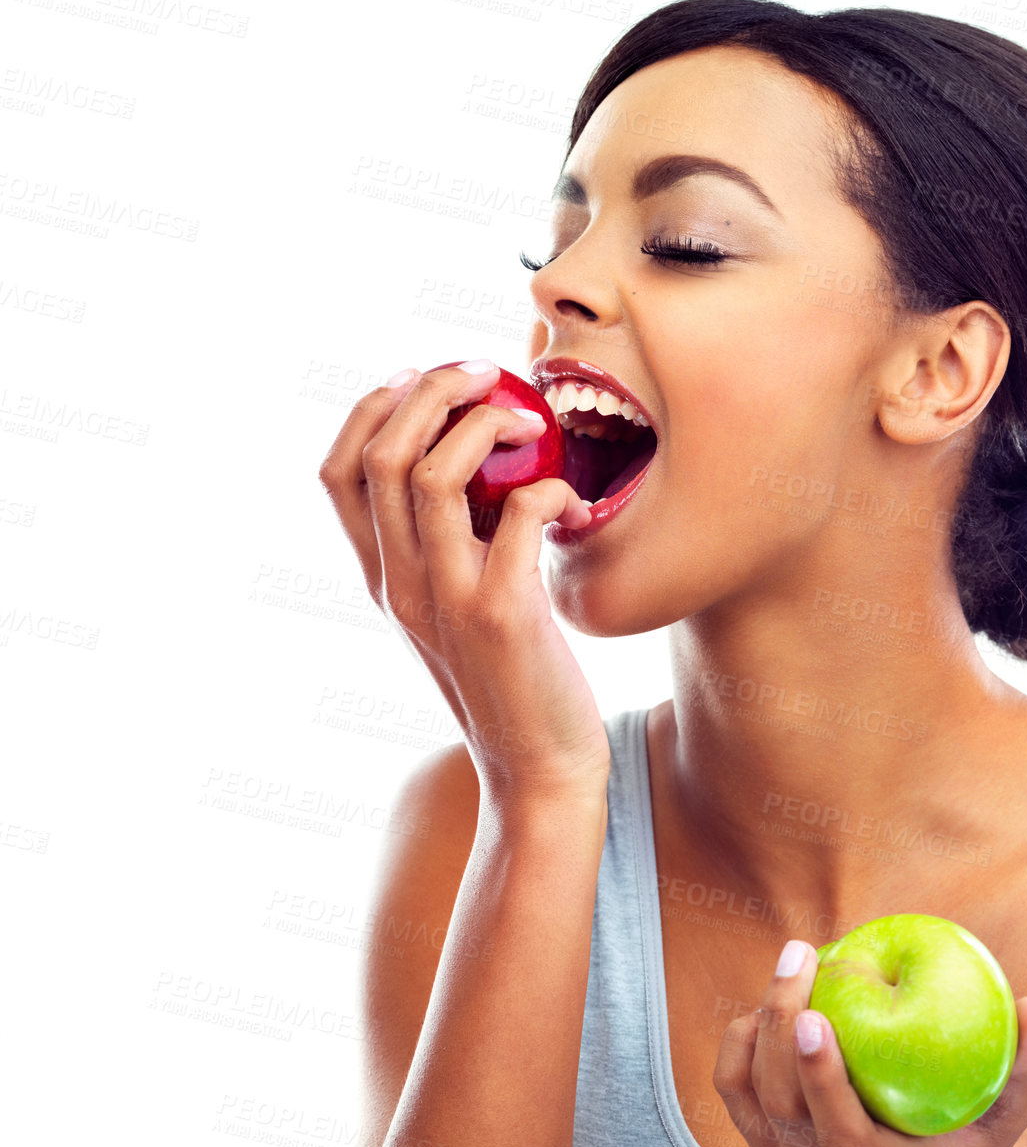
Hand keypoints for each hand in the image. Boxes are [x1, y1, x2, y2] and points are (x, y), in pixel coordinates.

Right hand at [317, 361, 609, 801]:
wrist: (537, 770)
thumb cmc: (510, 681)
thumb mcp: (456, 612)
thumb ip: (448, 551)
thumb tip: (476, 472)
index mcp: (382, 581)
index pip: (336, 472)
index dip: (370, 408)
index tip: (419, 377)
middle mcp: (399, 586)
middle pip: (382, 454)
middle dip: (431, 392)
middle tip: (485, 376)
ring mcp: (447, 599)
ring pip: (434, 474)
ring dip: (485, 426)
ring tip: (529, 424)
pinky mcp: (504, 614)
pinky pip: (517, 514)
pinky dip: (548, 488)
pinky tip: (570, 503)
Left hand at [713, 939, 1026, 1146]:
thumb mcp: (1010, 1120)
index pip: (841, 1136)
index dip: (820, 1078)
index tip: (815, 1015)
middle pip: (784, 1106)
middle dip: (780, 1025)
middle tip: (800, 956)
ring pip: (753, 1101)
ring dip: (759, 1031)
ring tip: (789, 970)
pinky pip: (737, 1101)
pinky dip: (740, 1051)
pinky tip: (763, 1008)